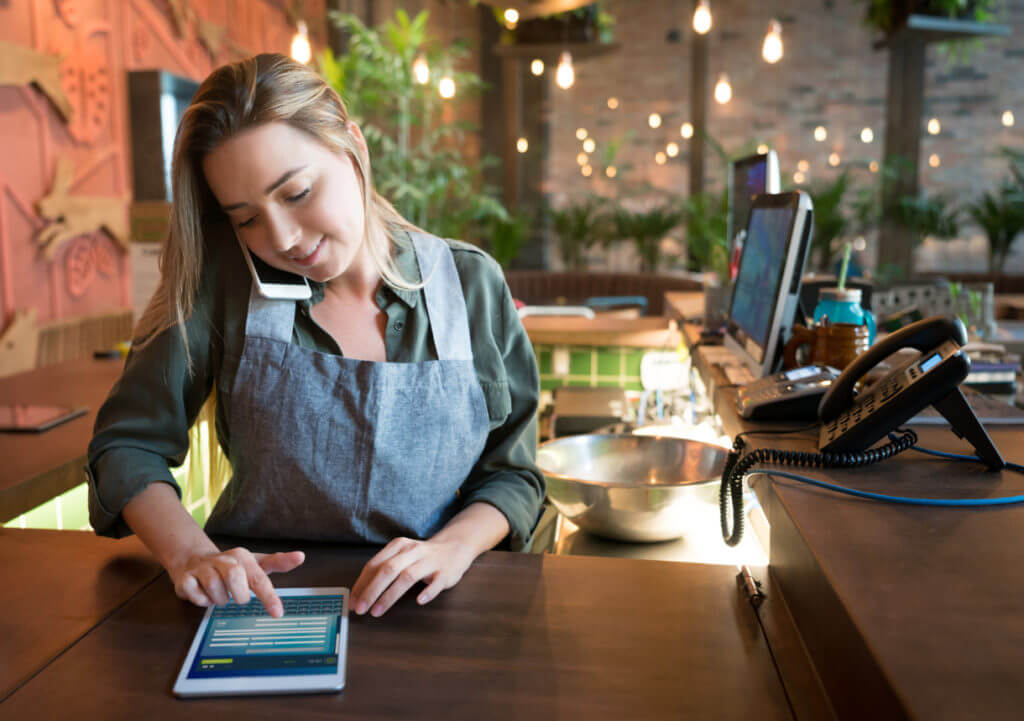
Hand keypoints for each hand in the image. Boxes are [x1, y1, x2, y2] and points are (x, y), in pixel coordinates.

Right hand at [169, 547, 304, 617]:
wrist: (193, 559)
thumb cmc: (231, 565)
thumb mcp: (255, 563)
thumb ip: (278, 562)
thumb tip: (301, 556)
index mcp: (242, 557)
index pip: (259, 578)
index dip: (269, 596)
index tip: (277, 613)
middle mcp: (223, 560)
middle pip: (236, 581)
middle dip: (238, 595)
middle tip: (235, 595)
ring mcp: (202, 569)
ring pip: (216, 592)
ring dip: (219, 599)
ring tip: (219, 592)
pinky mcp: (184, 579)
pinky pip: (197, 598)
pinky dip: (202, 601)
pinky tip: (203, 593)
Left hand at [350, 537, 474, 616]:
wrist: (455, 547)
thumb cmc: (422, 556)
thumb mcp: (402, 555)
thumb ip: (383, 569)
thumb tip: (359, 594)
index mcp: (398, 546)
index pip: (375, 565)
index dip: (361, 584)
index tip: (353, 602)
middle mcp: (412, 551)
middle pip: (388, 570)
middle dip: (371, 591)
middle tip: (361, 609)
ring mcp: (429, 561)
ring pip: (407, 577)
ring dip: (390, 596)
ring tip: (377, 611)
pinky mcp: (445, 572)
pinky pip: (436, 583)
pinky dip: (427, 592)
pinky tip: (419, 601)